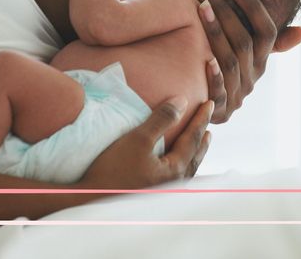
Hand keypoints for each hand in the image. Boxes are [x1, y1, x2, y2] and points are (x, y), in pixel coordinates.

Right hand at [78, 96, 212, 189]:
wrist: (91, 199)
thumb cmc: (114, 169)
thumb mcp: (138, 139)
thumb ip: (161, 119)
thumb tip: (182, 101)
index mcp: (175, 169)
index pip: (193, 138)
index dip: (201, 119)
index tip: (209, 103)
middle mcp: (174, 184)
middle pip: (194, 156)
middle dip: (202, 138)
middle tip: (209, 125)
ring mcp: (164, 193)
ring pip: (187, 169)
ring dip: (194, 153)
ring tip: (199, 143)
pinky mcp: (153, 196)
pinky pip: (177, 177)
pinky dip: (184, 166)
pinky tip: (176, 166)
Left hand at [193, 0, 300, 123]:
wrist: (202, 111)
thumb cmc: (225, 74)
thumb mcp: (249, 59)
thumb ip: (271, 43)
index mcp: (262, 61)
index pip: (267, 32)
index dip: (253, 6)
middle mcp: (253, 77)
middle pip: (244, 42)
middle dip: (224, 11)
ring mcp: (237, 94)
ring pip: (230, 61)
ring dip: (215, 32)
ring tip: (201, 7)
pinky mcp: (219, 111)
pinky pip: (219, 93)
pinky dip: (215, 77)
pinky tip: (205, 60)